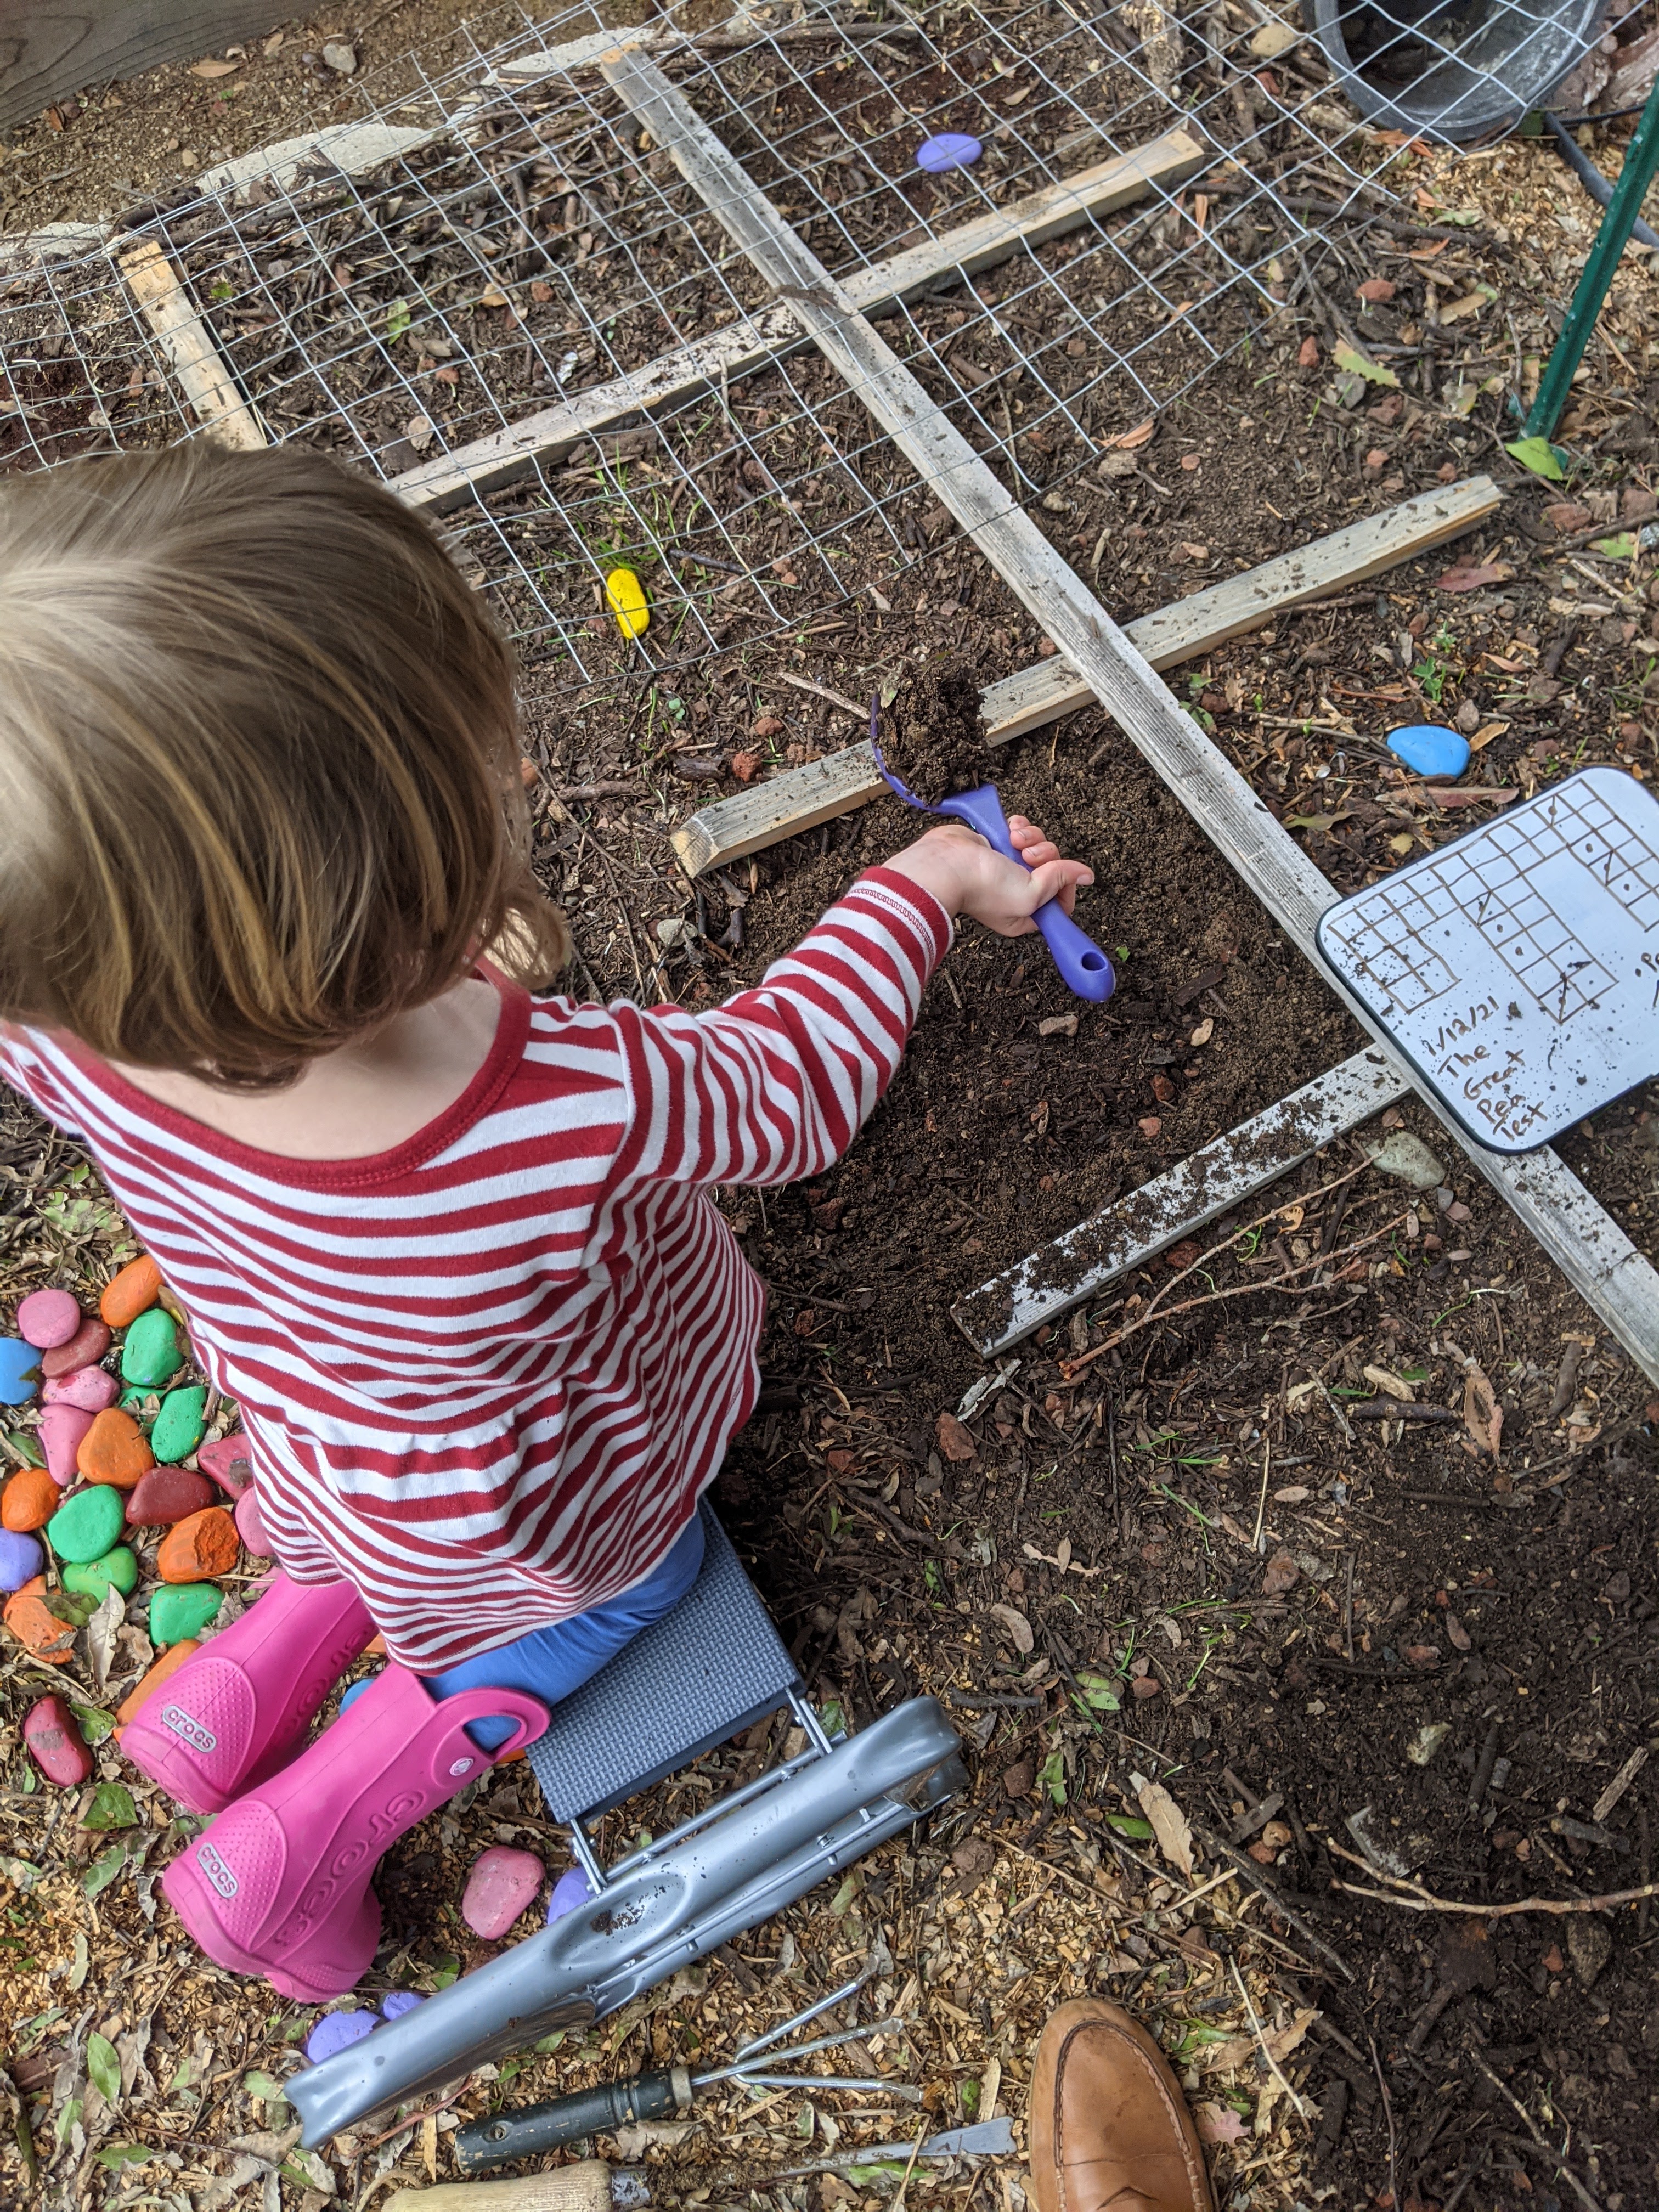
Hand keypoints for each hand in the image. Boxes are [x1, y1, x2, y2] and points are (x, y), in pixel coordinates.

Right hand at [883, 818, 1093, 937]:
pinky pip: (1024, 830)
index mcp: (1027, 913)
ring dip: (1032, 838)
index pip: (1062, 900)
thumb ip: (1060, 881)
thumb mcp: (1030, 895)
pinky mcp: (1000, 843)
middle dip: (1046, 856)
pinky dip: (1020, 827)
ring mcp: (1009, 865)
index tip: (1062, 878)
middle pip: (1055, 867)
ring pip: (1040, 845)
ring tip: (1014, 842)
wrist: (947, 863)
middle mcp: (1020, 890)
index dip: (1067, 885)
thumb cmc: (981, 887)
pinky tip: (1010, 830)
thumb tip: (1087, 875)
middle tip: (1029, 858)